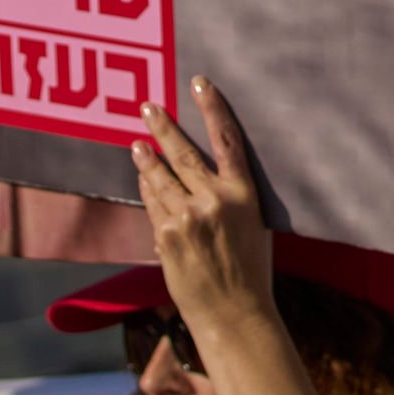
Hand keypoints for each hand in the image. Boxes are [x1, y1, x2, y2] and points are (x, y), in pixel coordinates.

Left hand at [134, 78, 274, 330]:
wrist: (234, 312)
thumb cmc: (251, 269)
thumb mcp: (255, 225)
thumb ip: (232, 196)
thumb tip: (206, 173)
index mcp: (244, 193)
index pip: (227, 139)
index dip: (213, 108)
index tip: (199, 82)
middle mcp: (215, 199)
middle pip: (184, 152)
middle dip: (164, 126)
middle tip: (148, 106)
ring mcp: (188, 216)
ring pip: (161, 177)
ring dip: (147, 157)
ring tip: (137, 143)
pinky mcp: (166, 234)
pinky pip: (153, 203)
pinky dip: (148, 190)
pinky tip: (143, 179)